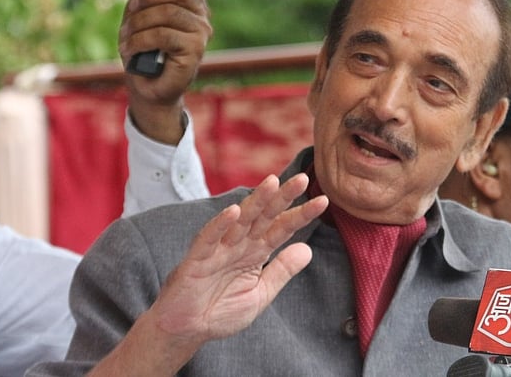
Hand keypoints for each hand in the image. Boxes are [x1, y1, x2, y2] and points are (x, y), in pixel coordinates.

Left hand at [119, 0, 212, 143]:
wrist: (144, 84)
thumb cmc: (144, 46)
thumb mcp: (137, 7)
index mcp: (192, 3)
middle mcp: (202, 17)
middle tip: (132, 11)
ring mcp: (201, 35)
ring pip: (169, 12)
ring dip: (139, 22)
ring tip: (128, 35)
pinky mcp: (194, 53)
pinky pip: (164, 34)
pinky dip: (140, 39)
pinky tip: (132, 49)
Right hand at [151, 172, 326, 344]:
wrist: (187, 331)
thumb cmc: (221, 311)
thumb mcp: (261, 293)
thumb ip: (282, 271)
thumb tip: (308, 249)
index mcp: (256, 252)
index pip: (282, 228)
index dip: (301, 215)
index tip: (323, 201)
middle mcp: (239, 244)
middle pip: (264, 216)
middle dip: (282, 197)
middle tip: (302, 179)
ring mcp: (218, 249)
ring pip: (240, 220)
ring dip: (255, 201)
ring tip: (272, 182)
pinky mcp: (197, 260)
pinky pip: (209, 239)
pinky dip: (220, 225)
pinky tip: (233, 211)